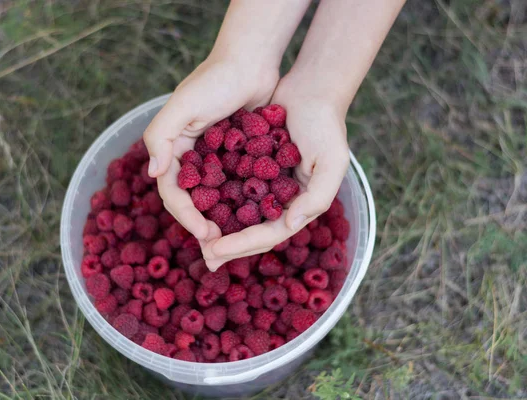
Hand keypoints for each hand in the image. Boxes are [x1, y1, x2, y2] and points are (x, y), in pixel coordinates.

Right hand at [144, 55, 278, 244]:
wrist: (251, 59)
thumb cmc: (216, 79)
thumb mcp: (183, 105)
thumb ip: (161, 136)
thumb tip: (152, 174)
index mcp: (174, 147)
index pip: (172, 190)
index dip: (185, 214)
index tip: (204, 234)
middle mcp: (193, 155)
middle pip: (192, 198)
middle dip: (202, 222)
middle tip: (219, 244)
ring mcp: (216, 156)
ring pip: (215, 195)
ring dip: (222, 217)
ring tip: (236, 236)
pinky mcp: (238, 153)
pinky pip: (237, 182)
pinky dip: (242, 200)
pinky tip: (256, 215)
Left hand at [203, 73, 349, 266]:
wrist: (311, 91)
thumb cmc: (325, 126)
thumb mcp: (332, 162)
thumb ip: (317, 198)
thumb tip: (289, 225)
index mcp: (299, 205)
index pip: (268, 235)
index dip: (242, 245)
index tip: (214, 250)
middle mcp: (281, 201)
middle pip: (251, 232)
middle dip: (228, 246)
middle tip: (203, 257)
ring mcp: (265, 185)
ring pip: (238, 215)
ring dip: (219, 228)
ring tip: (197, 237)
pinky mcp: (251, 168)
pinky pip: (231, 189)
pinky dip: (215, 199)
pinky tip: (195, 204)